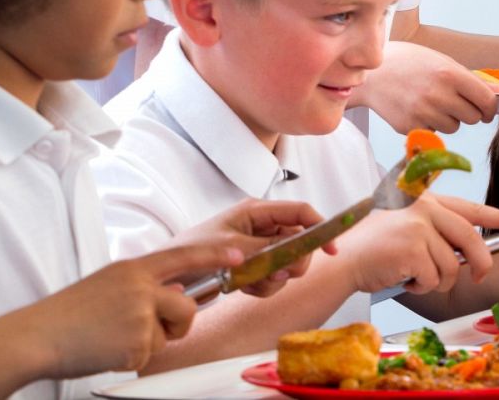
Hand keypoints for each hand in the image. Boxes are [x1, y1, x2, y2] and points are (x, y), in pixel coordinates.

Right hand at [20, 243, 245, 378]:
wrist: (36, 337)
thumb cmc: (68, 315)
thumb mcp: (108, 285)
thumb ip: (142, 286)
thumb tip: (173, 293)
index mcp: (132, 269)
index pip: (183, 256)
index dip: (214, 255)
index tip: (239, 254)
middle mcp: (140, 288)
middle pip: (186, 307)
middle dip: (177, 324)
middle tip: (147, 329)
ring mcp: (139, 315)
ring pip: (169, 334)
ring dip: (150, 342)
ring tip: (115, 337)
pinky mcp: (135, 343)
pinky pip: (149, 355)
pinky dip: (131, 358)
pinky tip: (107, 350)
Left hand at [169, 199, 330, 297]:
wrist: (166, 279)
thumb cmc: (190, 253)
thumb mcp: (232, 249)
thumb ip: (268, 248)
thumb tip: (295, 252)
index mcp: (256, 211)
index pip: (300, 212)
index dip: (320, 227)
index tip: (331, 248)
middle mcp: (260, 226)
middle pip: (299, 240)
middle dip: (293, 261)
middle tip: (281, 273)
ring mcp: (257, 247)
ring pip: (288, 262)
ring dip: (275, 277)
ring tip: (252, 283)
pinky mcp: (252, 266)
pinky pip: (273, 276)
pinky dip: (264, 286)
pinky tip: (245, 288)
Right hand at [345, 194, 498, 294]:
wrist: (343, 261)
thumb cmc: (374, 250)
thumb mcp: (408, 228)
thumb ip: (437, 231)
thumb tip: (472, 251)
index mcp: (426, 201)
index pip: (470, 208)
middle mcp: (424, 209)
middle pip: (470, 239)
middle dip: (480, 263)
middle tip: (478, 277)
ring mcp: (419, 227)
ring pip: (452, 265)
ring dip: (438, 281)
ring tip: (416, 276)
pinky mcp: (412, 249)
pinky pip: (434, 278)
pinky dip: (422, 287)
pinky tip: (405, 279)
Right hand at [355, 41, 497, 133]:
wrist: (372, 74)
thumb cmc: (410, 64)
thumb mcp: (443, 62)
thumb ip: (471, 80)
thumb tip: (498, 92)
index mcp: (450, 74)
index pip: (486, 100)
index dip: (490, 108)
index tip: (487, 110)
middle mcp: (438, 95)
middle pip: (473, 118)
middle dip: (469, 112)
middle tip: (455, 102)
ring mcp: (423, 113)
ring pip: (453, 128)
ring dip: (448, 119)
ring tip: (431, 103)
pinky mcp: (410, 127)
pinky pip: (434, 133)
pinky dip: (430, 125)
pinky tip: (417, 109)